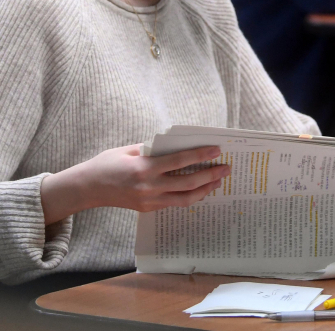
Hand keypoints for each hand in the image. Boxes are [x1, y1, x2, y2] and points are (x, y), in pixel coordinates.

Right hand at [41, 144, 230, 224]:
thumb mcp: (130, 149)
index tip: (217, 150)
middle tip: (226, 168)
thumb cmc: (108, 163)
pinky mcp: (148, 209)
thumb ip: (154, 149)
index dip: (200, 155)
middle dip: (210, 175)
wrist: (87, 189)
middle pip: (188, 183)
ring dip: (205, 190)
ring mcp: (149, 201)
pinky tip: (201, 189)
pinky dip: (190, 197)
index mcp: (145, 168)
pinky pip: (174, 204)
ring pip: (185, 199)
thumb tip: (177, 146)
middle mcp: (149, 187)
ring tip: (218, 181)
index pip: (180, 161)